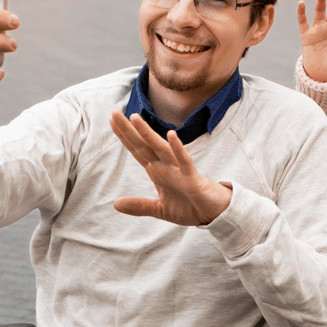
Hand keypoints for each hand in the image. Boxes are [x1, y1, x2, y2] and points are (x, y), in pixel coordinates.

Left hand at [109, 111, 231, 225]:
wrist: (214, 214)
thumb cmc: (190, 207)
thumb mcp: (160, 209)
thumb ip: (139, 206)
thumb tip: (115, 204)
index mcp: (158, 171)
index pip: (138, 150)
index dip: (125, 136)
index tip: (111, 120)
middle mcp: (166, 166)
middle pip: (144, 145)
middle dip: (129, 130)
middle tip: (114, 112)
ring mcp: (179, 170)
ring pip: (161, 148)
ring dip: (148, 134)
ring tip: (135, 117)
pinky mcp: (193, 178)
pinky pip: (185, 161)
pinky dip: (178, 149)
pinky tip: (171, 135)